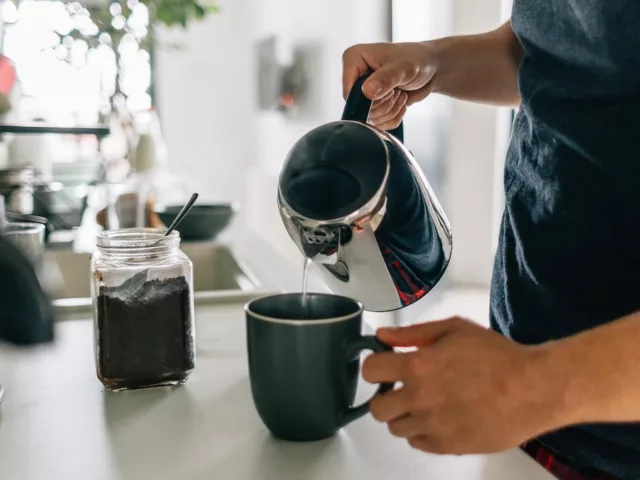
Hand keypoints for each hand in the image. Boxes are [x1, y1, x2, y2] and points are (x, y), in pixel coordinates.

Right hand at [342, 42, 438, 129]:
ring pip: (370, 117)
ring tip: (400, 93)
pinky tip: (400, 102)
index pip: (349, 93)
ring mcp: (362, 92)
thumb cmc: (417, 59)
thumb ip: (385, 79)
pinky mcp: (372, 105)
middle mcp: (355, 76)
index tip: (389, 88)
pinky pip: (378, 123)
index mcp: (354, 59)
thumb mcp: (403, 67)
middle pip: (360, 108)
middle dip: (384, 103)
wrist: (431, 68)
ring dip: (390, 110)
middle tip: (398, 90)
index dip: (369, 98)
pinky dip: (393, 117)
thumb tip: (367, 92)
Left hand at [363, 318, 567, 454]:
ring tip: (427, 403)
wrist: (533, 389)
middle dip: (385, 397)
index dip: (375, 367)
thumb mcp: (454, 329)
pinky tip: (440, 418)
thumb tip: (382, 337)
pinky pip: (418, 443)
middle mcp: (419, 399)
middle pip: (377, 409)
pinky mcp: (448, 447)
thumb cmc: (496, 354)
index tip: (385, 366)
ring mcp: (433, 426)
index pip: (370, 371)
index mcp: (418, 366)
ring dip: (405, 415)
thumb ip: (413, 333)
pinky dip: (423, 432)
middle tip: (403, 389)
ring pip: (396, 428)